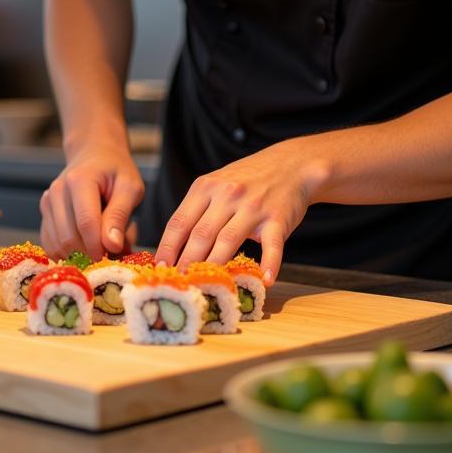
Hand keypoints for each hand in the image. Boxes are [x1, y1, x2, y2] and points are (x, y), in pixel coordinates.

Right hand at [40, 142, 143, 259]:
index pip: (85, 223)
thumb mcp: (130, 187)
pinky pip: (50, 245)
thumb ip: (121, 215)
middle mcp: (57, 191)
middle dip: (90, 254)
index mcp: (79, 180)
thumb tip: (112, 246)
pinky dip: (68, 254)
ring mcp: (47, 203)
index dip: (99, 247)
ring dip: (80, 256)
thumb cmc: (116, 171)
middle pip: (69, 237)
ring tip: (101, 248)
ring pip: (57, 245)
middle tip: (112, 255)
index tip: (114, 257)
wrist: (94, 154)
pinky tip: (86, 248)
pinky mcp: (44, 214)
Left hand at [153, 142, 330, 284]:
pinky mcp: (278, 219)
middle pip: (200, 234)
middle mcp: (227, 195)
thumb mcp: (217, 183)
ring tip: (206, 287)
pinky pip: (271, 245)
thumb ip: (198, 209)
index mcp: (205, 187)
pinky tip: (265, 280)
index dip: (167, 248)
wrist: (291, 165)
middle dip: (186, 262)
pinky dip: (269, 264)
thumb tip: (173, 247)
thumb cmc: (248, 179)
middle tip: (178, 283)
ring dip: (215, 266)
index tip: (160, 268)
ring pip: (228, 241)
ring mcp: (253, 207)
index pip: (179, 221)